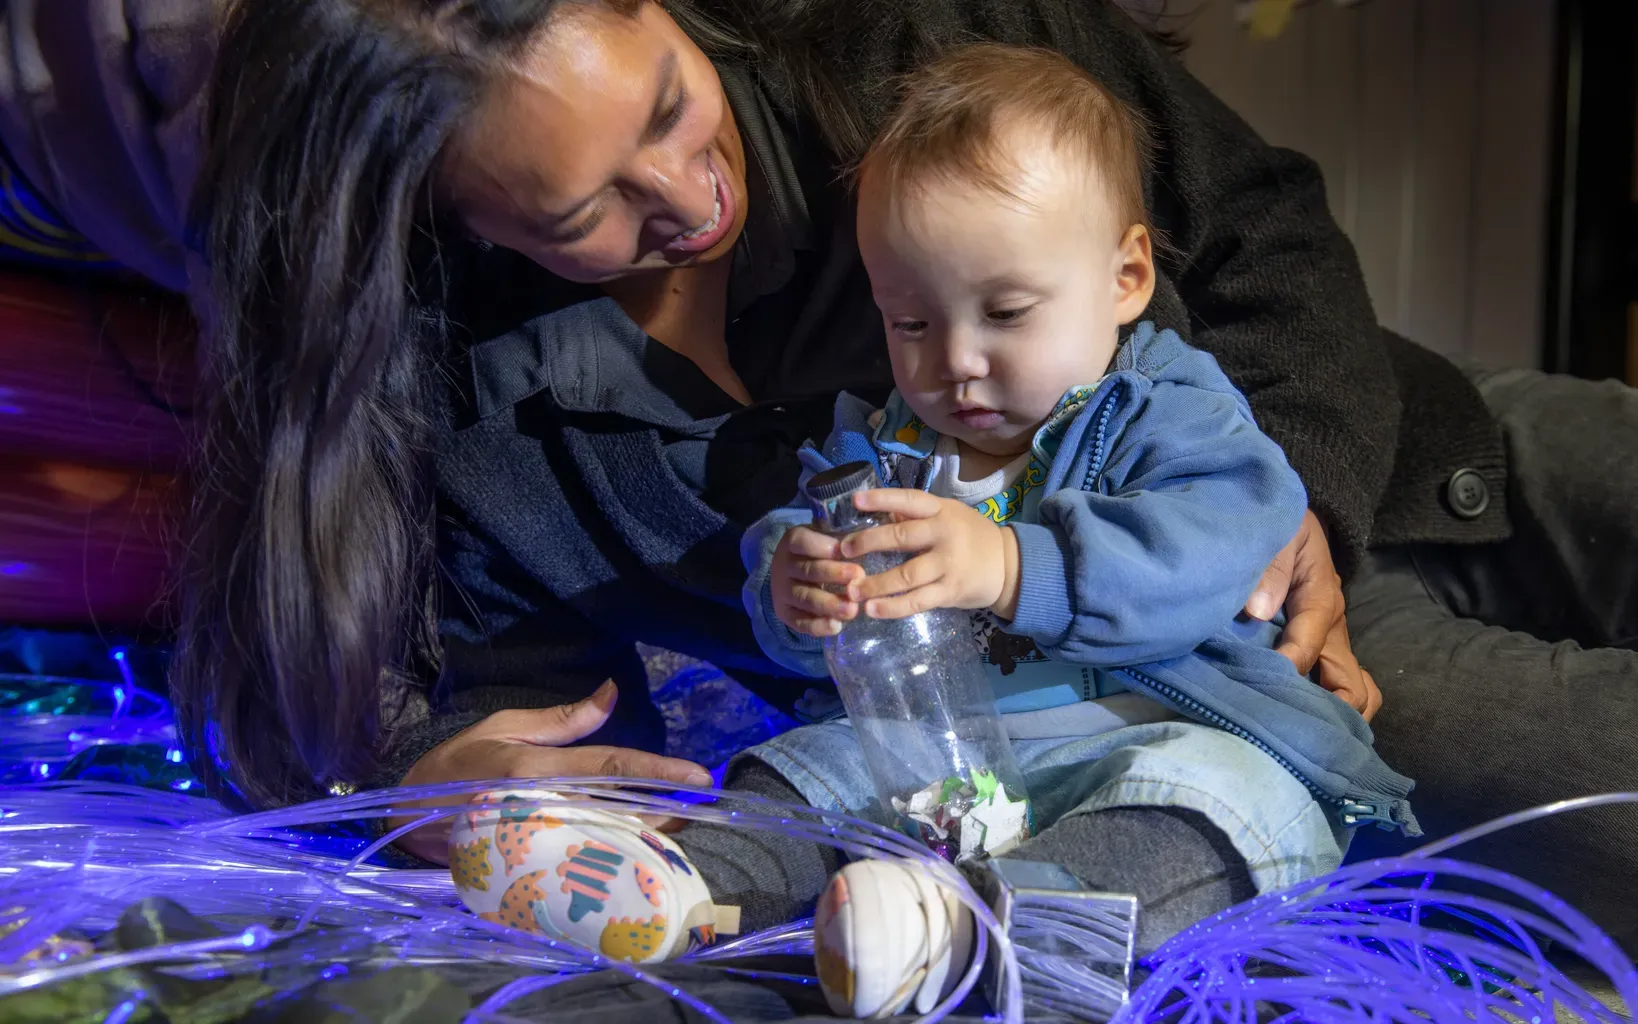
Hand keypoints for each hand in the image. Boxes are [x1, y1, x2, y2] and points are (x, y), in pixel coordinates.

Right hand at [389, 681, 711, 863]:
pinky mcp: (527, 865)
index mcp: (536, 768)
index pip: (611, 767)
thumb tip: (612, 692)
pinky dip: (613, 860)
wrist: (405, 816)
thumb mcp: (506, 727)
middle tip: (701, 810)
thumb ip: (564, 718)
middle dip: (666, 814)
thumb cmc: (460, 763)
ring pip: (606, 844)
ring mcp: (535, 841)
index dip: (659, 772)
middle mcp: (540, 806)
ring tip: (682, 831)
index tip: (700, 777)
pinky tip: (639, 856)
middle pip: (619, 814)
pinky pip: (581, 865)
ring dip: (648, 839)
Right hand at [770, 525, 865, 636]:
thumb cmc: (821, 550)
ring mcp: (783, 591)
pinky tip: (836, 627)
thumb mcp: (826, 534)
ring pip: (805, 598)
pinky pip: (800, 622)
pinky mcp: (785, 614)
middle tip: (858, 577)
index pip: (802, 541)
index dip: (822, 546)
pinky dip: (818, 626)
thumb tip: (881, 518)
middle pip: (808, 570)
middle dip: (833, 574)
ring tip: (852, 610)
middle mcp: (784, 565)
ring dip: (829, 604)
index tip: (844, 549)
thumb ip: (845, 530)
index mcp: (793, 540)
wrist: (790, 574)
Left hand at [840, 489, 1020, 619]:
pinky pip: (917, 601)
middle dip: (869, 543)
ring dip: (875, 584)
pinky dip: (893, 607)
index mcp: (941, 510)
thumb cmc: (969, 536)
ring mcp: (949, 565)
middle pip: (902, 537)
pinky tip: (873, 610)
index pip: (909, 500)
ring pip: (906, 575)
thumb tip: (875, 514)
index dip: (882, 499)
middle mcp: (945, 534)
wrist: (1008, 565)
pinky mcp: (950, 591)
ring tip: (851, 591)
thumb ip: (916, 517)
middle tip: (844, 550)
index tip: (855, 500)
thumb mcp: (948, 515)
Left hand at [1246, 510, 1381, 721]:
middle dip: (1327, 712)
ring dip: (1331, 715)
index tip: (1259, 678)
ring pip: (1350, 693)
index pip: (1308, 646)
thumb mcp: (1280, 533)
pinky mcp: (1320, 649)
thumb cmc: (1285, 527)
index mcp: (1321, 601)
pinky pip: (1332, 686)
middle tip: (1290, 729)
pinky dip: (1323, 706)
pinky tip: (1293, 720)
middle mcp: (1332, 630)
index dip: (1286, 666)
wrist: (1298, 521)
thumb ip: (1269, 567)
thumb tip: (1257, 610)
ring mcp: (1330, 643)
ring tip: (1297, 733)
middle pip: (1350, 687)